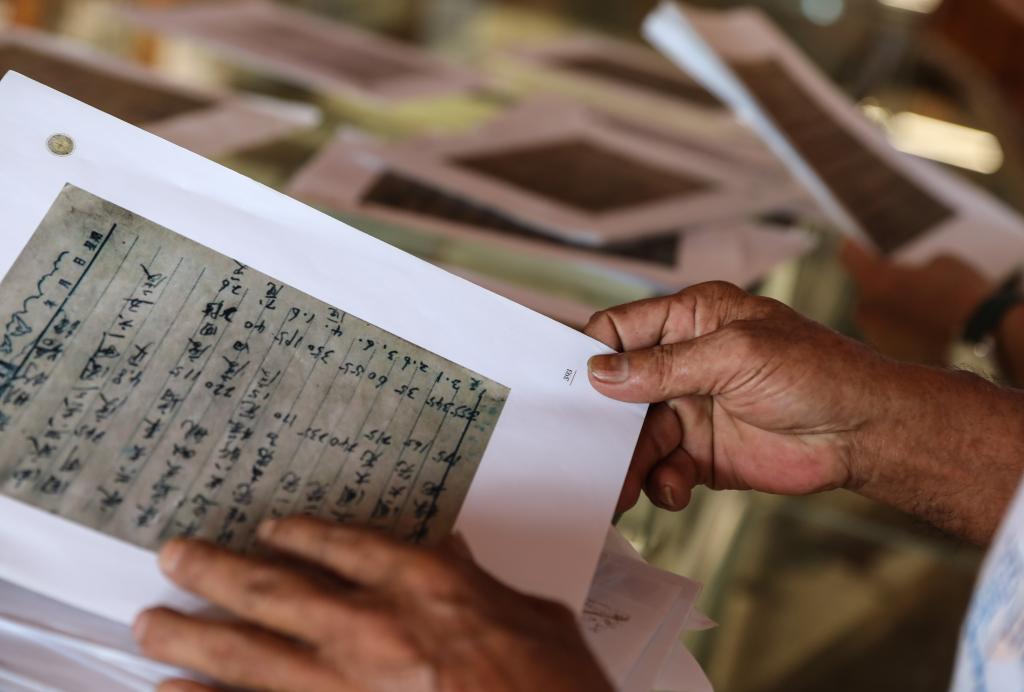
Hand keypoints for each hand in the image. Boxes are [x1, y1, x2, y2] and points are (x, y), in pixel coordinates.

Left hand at [134, 517, 612, 691]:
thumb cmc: (556, 686)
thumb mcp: (534, 617)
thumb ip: (481, 583)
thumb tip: (454, 554)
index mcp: (426, 585)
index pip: (346, 544)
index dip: (301, 534)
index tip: (271, 529)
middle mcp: (373, 627)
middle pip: (275, 589)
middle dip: (217, 571)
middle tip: (175, 556)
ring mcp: (344, 685)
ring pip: (247, 654)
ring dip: (192, 636)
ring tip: (151, 624)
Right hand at [585, 281, 894, 512]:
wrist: (865, 433)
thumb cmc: (816, 372)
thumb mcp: (736, 355)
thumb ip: (666, 366)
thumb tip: (601, 373)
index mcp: (691, 319)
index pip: (622, 329)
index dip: (591, 353)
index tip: (565, 384)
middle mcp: (684, 363)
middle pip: (620, 390)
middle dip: (603, 422)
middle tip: (582, 451)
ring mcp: (692, 410)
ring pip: (637, 437)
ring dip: (628, 463)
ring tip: (620, 490)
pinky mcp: (702, 454)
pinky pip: (663, 469)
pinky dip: (661, 483)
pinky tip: (675, 489)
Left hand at [840, 241, 991, 364]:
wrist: (981, 341)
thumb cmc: (962, 294)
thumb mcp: (943, 264)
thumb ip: (916, 267)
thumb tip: (912, 276)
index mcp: (875, 279)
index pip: (851, 256)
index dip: (855, 248)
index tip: (855, 244)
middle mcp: (866, 310)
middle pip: (868, 290)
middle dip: (884, 286)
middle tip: (909, 284)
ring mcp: (875, 336)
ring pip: (878, 316)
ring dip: (892, 311)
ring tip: (924, 310)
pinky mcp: (889, 357)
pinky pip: (891, 337)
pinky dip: (903, 332)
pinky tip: (927, 330)